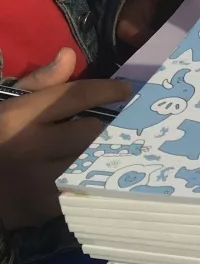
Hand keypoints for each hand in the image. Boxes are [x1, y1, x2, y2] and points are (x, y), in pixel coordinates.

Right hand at [0, 49, 129, 228]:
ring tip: (94, 152)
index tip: (124, 91)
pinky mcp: (44, 207)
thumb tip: (69, 56)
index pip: (77, 96)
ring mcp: (38, 181)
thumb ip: (41, 82)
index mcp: (20, 118)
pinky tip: (83, 177)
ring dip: (95, 155)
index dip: (107, 90)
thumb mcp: (9, 104)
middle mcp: (30, 147)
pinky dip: (85, 181)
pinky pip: (82, 189)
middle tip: (99, 128)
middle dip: (97, 128)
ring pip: (91, 161)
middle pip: (91, 131)